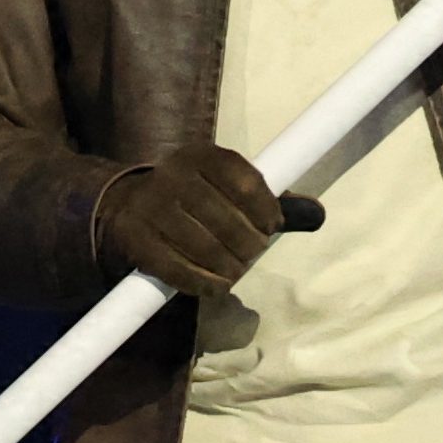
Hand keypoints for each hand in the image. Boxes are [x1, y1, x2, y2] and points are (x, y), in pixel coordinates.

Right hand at [93, 140, 324, 296]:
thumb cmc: (191, 198)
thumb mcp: (227, 188)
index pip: (246, 182)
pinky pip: (177, 269)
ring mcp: (150, 207)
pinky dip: (203, 283)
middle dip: (247, 245)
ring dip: (228, 268)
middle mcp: (173, 174)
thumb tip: (319, 215)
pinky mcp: (135, 239)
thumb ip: (271, 202)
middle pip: (226, 219)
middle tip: (251, 255)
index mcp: (201, 155)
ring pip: (203, 247)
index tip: (271, 228)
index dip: (267, 211)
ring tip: (235, 272)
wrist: (124, 205)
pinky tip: (216, 287)